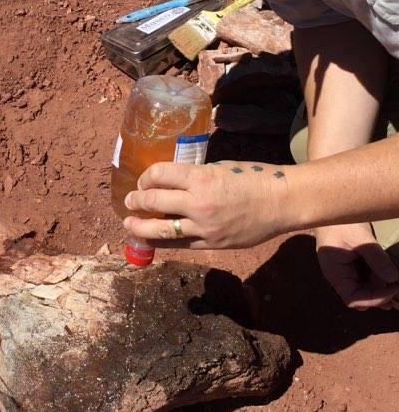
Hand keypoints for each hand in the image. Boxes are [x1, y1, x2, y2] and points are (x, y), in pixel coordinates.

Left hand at [122, 160, 291, 248]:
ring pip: (160, 230)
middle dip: (136, 201)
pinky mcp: (211, 244)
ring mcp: (204, 227)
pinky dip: (161, 242)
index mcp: (201, 178)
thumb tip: (172, 183)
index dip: (146, 177)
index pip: (159, 175)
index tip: (143, 180)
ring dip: (140, 228)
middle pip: (154, 201)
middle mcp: (198, 203)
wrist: (282, 202)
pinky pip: (179, 244)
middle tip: (129, 201)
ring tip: (129, 225)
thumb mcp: (220, 167)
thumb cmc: (254, 179)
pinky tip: (151, 240)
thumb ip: (195, 176)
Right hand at [316, 223, 398, 309]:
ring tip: (398, 284)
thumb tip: (394, 278)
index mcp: (336, 274)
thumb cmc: (341, 223)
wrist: (333, 209)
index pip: (354, 299)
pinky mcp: (354, 265)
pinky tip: (392, 275)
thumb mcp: (360, 238)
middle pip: (361, 298)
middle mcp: (341, 277)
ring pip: (366, 290)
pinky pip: (367, 279)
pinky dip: (380, 279)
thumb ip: (376, 258)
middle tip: (398, 288)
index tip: (393, 289)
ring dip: (382, 290)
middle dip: (380, 297)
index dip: (374, 299)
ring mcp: (347, 271)